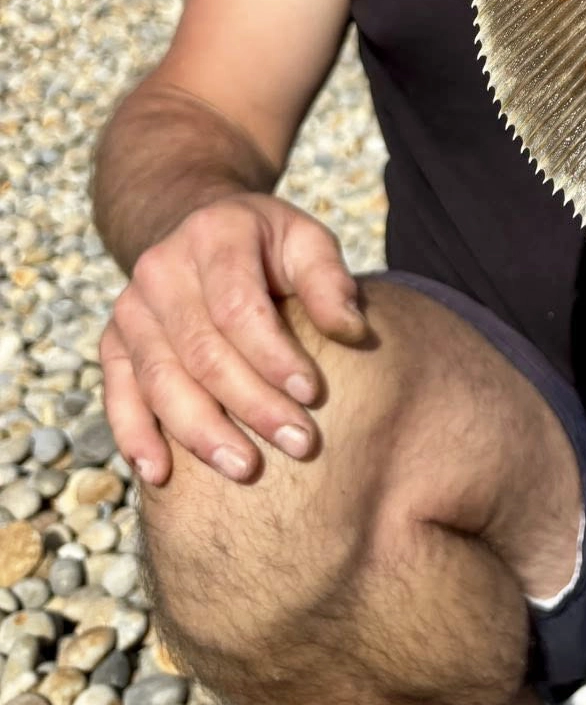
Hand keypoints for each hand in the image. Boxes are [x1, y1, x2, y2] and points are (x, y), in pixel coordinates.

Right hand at [101, 194, 366, 485]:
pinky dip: (135, 435)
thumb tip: (352, 331)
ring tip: (245, 468)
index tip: (312, 394)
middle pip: (203, 351)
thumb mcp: (306, 241)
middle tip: (299, 444)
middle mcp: (161, 269)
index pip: (238, 307)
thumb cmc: (269, 246)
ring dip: (202, 431)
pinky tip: (160, 473)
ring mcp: (131, 308)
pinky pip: (118, 394)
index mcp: (214, 235)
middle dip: (252, 404)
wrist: (202, 231)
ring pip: (161, 380)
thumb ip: (329, 281)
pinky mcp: (113, 342)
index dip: (273, 355)